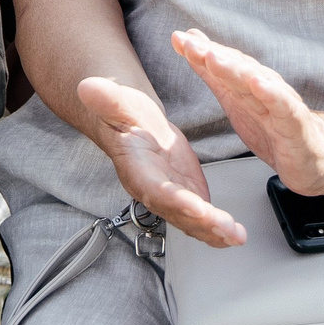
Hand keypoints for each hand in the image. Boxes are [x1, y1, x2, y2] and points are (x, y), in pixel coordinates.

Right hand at [77, 75, 242, 246]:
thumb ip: (107, 99)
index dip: (175, 200)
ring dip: (214, 232)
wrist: (139, 128)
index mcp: (138, 171)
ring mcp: (172, 199)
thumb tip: (87, 87)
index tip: (195, 206)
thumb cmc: (128, 117)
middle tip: (225, 228)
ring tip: (236, 236)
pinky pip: (202, 219)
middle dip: (202, 223)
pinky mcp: (188, 198)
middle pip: (178, 213)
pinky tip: (236, 236)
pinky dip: (219, 231)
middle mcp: (155, 192)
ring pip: (192, 222)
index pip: (156, 189)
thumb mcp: (119, 103)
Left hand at [174, 29, 323, 196]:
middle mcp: (264, 87)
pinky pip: (283, 107)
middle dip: (212, 55)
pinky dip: (271, 94)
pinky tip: (258, 85)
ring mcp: (280, 104)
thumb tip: (189, 41)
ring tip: (214, 58)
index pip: (223, 62)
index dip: (200, 51)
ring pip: (255, 84)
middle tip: (190, 44)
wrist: (315, 155)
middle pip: (236, 68)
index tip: (177, 38)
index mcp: (247, 83)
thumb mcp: (235, 100)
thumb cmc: (273, 127)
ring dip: (235, 69)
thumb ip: (211, 73)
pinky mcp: (295, 124)